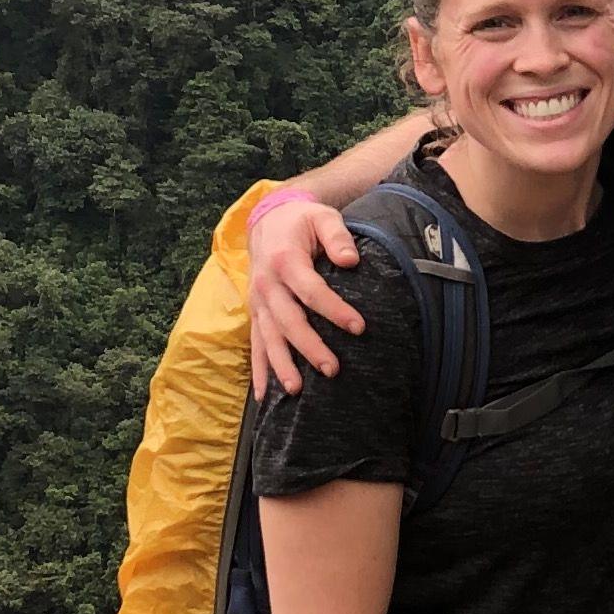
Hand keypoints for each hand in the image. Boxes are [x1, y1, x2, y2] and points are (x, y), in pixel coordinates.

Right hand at [247, 183, 375, 397]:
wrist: (268, 220)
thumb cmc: (301, 221)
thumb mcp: (322, 218)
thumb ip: (337, 236)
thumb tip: (351, 260)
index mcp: (285, 261)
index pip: (311, 291)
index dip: (334, 310)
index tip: (359, 327)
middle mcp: (267, 285)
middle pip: (288, 321)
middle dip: (309, 347)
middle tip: (332, 369)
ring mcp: (257, 302)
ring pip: (268, 338)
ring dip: (281, 365)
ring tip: (297, 390)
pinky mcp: (255, 313)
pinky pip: (254, 344)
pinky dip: (259, 370)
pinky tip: (264, 395)